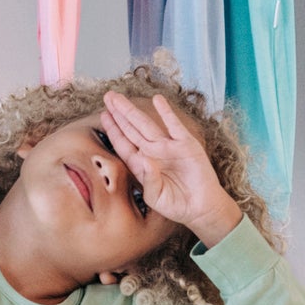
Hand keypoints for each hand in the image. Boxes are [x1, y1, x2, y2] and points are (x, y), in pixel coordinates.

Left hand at [100, 91, 243, 247]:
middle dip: (119, 114)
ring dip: (133, 111)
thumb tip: (145, 160)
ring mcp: (169, 147)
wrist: (201, 207)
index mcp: (141, 165)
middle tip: (108, 97)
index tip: (104, 115)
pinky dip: (166, 112)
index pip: (123, 144)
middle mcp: (152, 153)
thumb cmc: (175, 205)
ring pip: (147, 124)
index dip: (113, 129)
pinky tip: (157, 99)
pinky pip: (174, 125)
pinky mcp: (186, 144)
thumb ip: (148, 180)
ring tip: (121, 98)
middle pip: (131, 129)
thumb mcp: (156, 197)